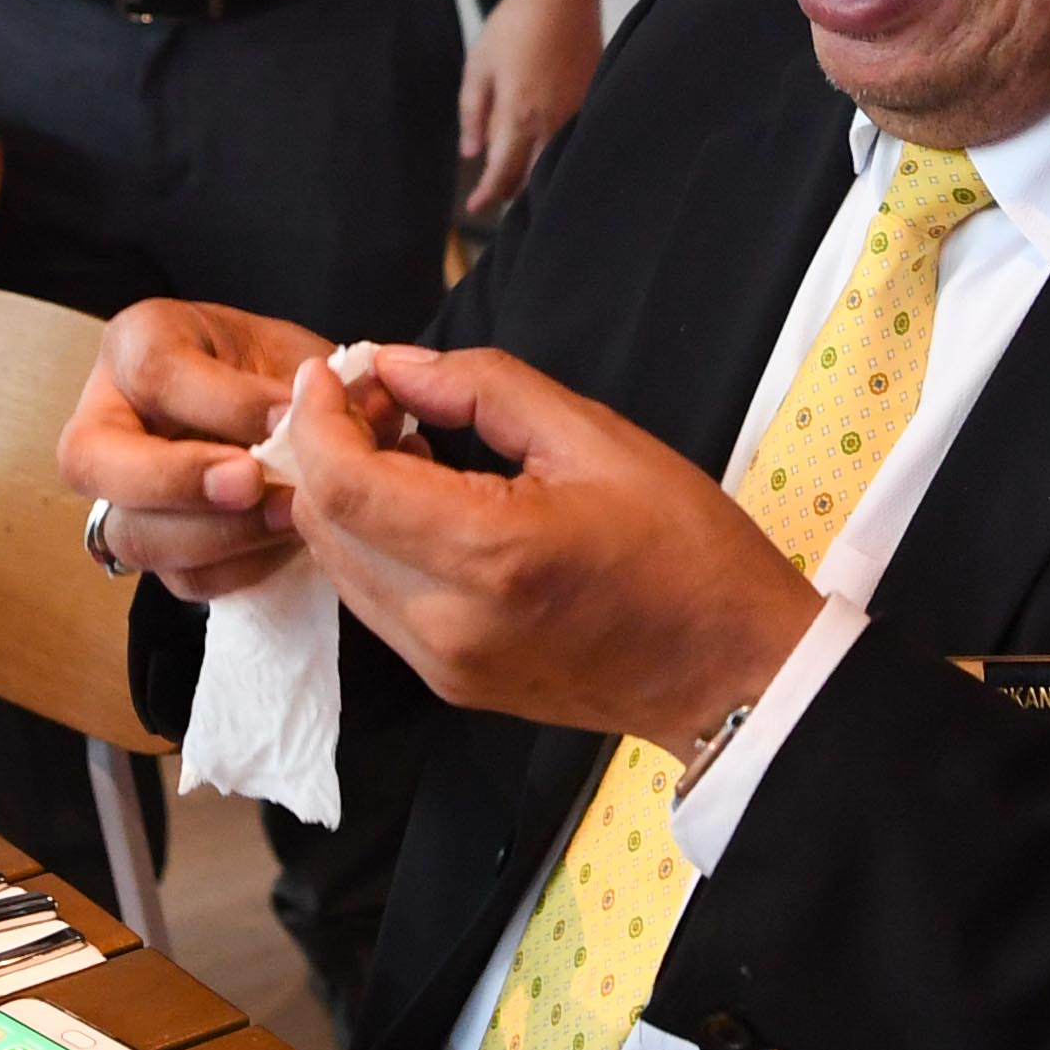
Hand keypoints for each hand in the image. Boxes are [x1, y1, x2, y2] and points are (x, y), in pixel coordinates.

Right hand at [58, 299, 346, 602]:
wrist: (295, 419)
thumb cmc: (282, 372)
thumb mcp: (294, 355)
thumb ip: (303, 383)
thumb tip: (325, 407)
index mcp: (137, 343)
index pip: (154, 373)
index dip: (224, 403)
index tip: (290, 415)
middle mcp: (105, 417)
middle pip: (90, 460)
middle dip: (176, 479)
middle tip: (252, 482)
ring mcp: (120, 494)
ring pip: (130, 534)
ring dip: (216, 535)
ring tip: (290, 515)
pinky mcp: (155, 547)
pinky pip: (179, 577)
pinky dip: (237, 567)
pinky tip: (283, 543)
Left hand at [289, 342, 819, 751]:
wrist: (731, 671)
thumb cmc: (685, 550)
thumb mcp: (595, 437)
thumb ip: (482, 388)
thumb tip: (397, 367)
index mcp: (489, 555)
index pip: (345, 484)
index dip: (318, 418)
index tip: (331, 371)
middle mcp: (447, 623)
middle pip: (325, 524)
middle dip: (327, 448)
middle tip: (379, 398)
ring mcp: (443, 665)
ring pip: (338, 566)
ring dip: (346, 495)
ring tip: (404, 443)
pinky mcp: (449, 683)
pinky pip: (374, 600)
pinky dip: (373, 540)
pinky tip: (422, 500)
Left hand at [458, 0, 602, 220]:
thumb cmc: (515, 25)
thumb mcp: (479, 67)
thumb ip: (472, 114)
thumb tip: (471, 153)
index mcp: (519, 116)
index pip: (503, 175)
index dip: (487, 197)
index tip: (475, 208)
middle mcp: (552, 122)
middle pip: (533, 178)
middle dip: (512, 193)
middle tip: (495, 195)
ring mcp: (577, 113)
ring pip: (556, 161)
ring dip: (537, 175)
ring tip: (520, 178)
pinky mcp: (592, 100)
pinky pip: (575, 139)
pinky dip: (559, 151)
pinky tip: (548, 148)